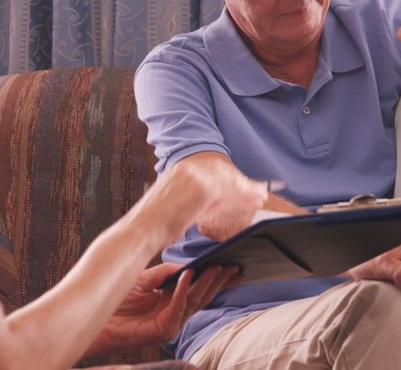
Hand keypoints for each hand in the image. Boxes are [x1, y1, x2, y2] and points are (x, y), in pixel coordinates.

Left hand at [88, 263, 240, 354]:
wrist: (98, 318)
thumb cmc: (118, 298)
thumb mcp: (146, 278)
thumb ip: (167, 272)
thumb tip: (189, 266)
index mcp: (173, 300)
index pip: (201, 289)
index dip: (218, 279)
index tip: (234, 265)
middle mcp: (175, 313)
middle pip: (204, 295)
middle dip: (220, 280)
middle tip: (235, 266)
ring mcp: (171, 323)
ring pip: (195, 301)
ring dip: (207, 282)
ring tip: (217, 266)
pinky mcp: (163, 330)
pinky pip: (178, 306)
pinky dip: (184, 289)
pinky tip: (190, 274)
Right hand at [138, 153, 267, 245]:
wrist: (140, 231)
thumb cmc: (152, 226)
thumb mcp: (171, 206)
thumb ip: (189, 200)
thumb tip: (203, 204)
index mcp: (177, 172)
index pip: (211, 171)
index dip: (230, 180)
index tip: (244, 186)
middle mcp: (185, 169)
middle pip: (222, 172)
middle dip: (242, 183)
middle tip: (260, 191)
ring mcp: (193, 177)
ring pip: (228, 180)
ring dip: (247, 189)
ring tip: (261, 197)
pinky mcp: (201, 188)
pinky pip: (228, 190)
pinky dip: (243, 195)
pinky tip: (253, 201)